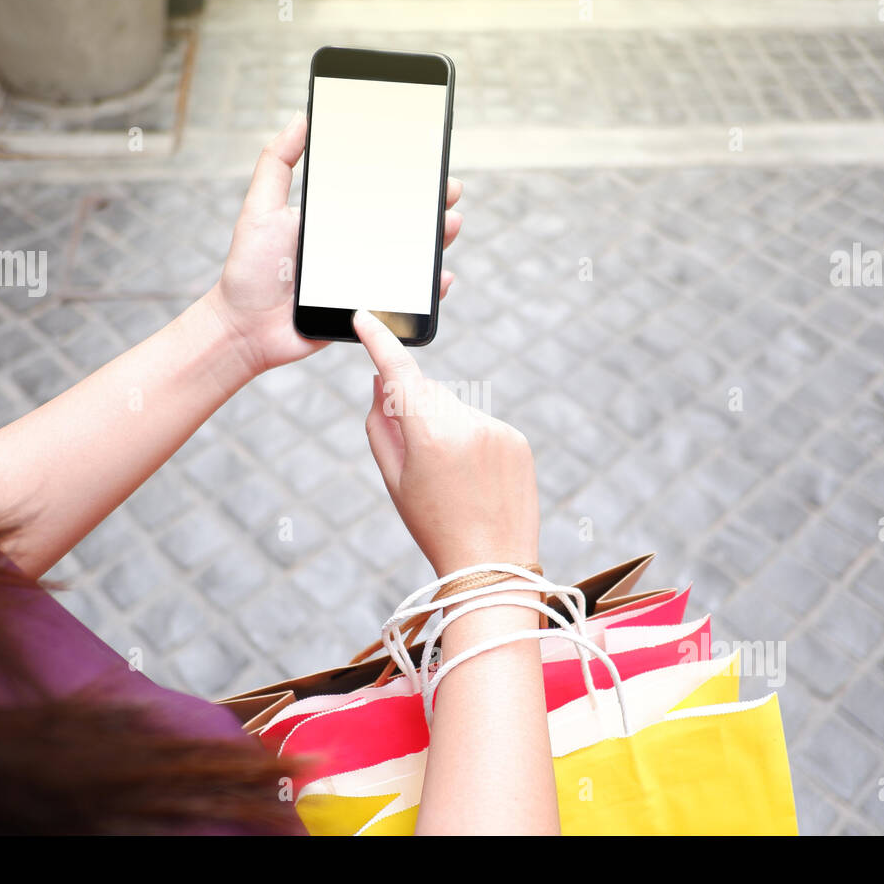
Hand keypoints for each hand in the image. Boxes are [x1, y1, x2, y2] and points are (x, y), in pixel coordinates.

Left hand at [207, 112, 464, 375]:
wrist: (244, 329)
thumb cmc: (248, 270)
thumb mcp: (259, 207)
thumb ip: (276, 163)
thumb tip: (301, 117)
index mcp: (334, 221)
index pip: (378, 195)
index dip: (406, 180)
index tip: (429, 161)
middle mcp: (353, 248)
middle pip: (404, 225)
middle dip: (433, 207)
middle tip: (449, 191)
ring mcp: (364, 279)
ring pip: (412, 260)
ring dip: (438, 243)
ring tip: (450, 226)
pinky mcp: (368, 311)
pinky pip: (405, 301)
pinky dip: (429, 292)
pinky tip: (441, 279)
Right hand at [353, 309, 538, 576]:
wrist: (492, 565)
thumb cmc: (435, 526)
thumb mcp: (395, 479)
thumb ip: (380, 425)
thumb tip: (381, 380)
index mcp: (429, 434)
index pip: (399, 372)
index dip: (380, 341)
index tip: (366, 318)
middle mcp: (466, 423)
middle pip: (427, 393)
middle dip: (414, 409)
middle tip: (420, 459)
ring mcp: (496, 429)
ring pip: (456, 408)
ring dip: (446, 427)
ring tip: (454, 478)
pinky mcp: (517, 439)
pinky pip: (482, 424)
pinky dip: (472, 441)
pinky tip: (476, 479)